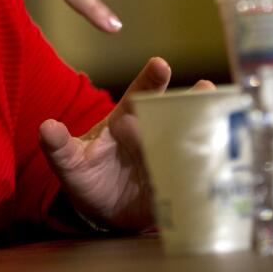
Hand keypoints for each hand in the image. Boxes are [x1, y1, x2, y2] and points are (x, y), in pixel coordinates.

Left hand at [38, 57, 213, 230]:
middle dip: (188, 101)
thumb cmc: (87, 173)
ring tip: (224, 124)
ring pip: (189, 141)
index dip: (150, 79)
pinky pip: (195, 178)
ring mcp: (168, 159)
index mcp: (126, 120)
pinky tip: (226, 167)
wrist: (102, 207)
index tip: (160, 63)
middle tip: (204, 89)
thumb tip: (46, 127)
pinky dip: (210, 172)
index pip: (139, 95)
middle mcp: (153, 134)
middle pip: (173, 114)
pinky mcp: (177, 186)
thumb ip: (59, 147)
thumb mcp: (69, 162)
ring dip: (206, 132)